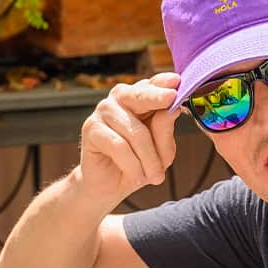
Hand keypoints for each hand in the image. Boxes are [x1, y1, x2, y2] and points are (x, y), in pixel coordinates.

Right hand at [75, 73, 181, 201]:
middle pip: (140, 95)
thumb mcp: (162, 150)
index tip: (177, 81)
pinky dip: (133, 165)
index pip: (154, 84)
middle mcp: (121, 98)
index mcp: (141, 98)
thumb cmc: (139, 163)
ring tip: (155, 176)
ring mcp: (104, 110)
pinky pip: (119, 146)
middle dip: (156, 98)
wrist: (110, 185)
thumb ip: (165, 130)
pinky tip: (137, 177)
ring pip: (136, 131)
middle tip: (171, 98)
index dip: (164, 82)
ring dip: (149, 159)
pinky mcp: (91, 128)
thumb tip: (172, 110)